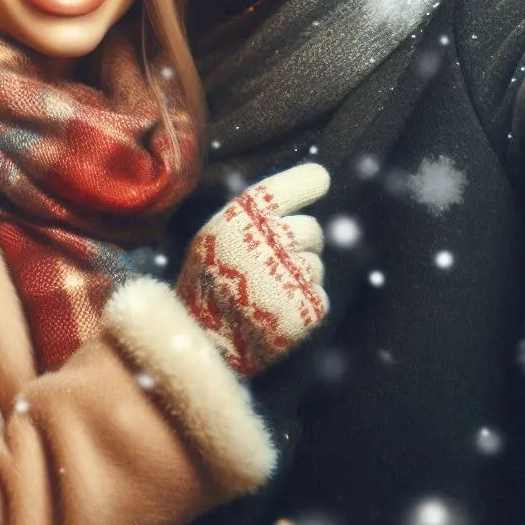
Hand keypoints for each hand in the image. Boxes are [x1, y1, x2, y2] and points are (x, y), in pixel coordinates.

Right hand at [176, 163, 329, 377]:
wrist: (204, 344)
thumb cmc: (210, 284)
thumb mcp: (215, 237)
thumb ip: (253, 215)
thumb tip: (310, 183)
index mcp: (239, 223)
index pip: (283, 189)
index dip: (307, 181)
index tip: (320, 179)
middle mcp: (265, 245)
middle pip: (312, 230)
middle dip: (303, 243)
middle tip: (275, 261)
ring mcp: (286, 278)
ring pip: (316, 265)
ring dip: (301, 276)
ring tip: (268, 292)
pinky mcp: (303, 310)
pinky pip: (319, 296)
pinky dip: (305, 303)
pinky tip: (278, 311)